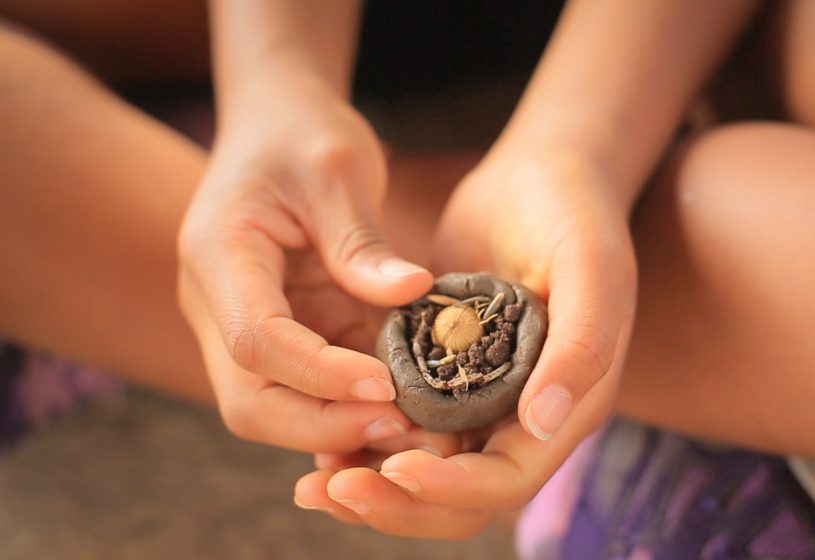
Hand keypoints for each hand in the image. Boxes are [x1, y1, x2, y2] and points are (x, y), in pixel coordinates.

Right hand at [178, 82, 433, 452]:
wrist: (276, 126)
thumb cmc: (302, 134)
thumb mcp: (339, 170)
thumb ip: (364, 240)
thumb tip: (414, 294)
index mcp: (220, 256)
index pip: (256, 340)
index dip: (319, 374)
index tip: (386, 385)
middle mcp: (218, 304)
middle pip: (250, 401)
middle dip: (324, 424)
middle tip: (403, 426)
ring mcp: (246, 326)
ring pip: (275, 408)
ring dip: (340, 428)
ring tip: (415, 428)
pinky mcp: (284, 334)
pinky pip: (309, 391)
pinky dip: (351, 409)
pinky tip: (406, 414)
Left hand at [293, 149, 637, 536]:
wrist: (541, 176)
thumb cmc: (574, 214)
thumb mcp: (590, 265)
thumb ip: (581, 343)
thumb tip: (541, 424)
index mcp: (569, 406)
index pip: (509, 478)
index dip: (453, 488)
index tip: (394, 471)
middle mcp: (525, 418)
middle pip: (462, 495)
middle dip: (399, 503)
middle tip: (330, 490)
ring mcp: (483, 400)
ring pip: (427, 470)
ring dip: (374, 485)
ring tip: (312, 484)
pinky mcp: (446, 377)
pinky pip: (404, 428)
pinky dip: (365, 441)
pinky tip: (319, 444)